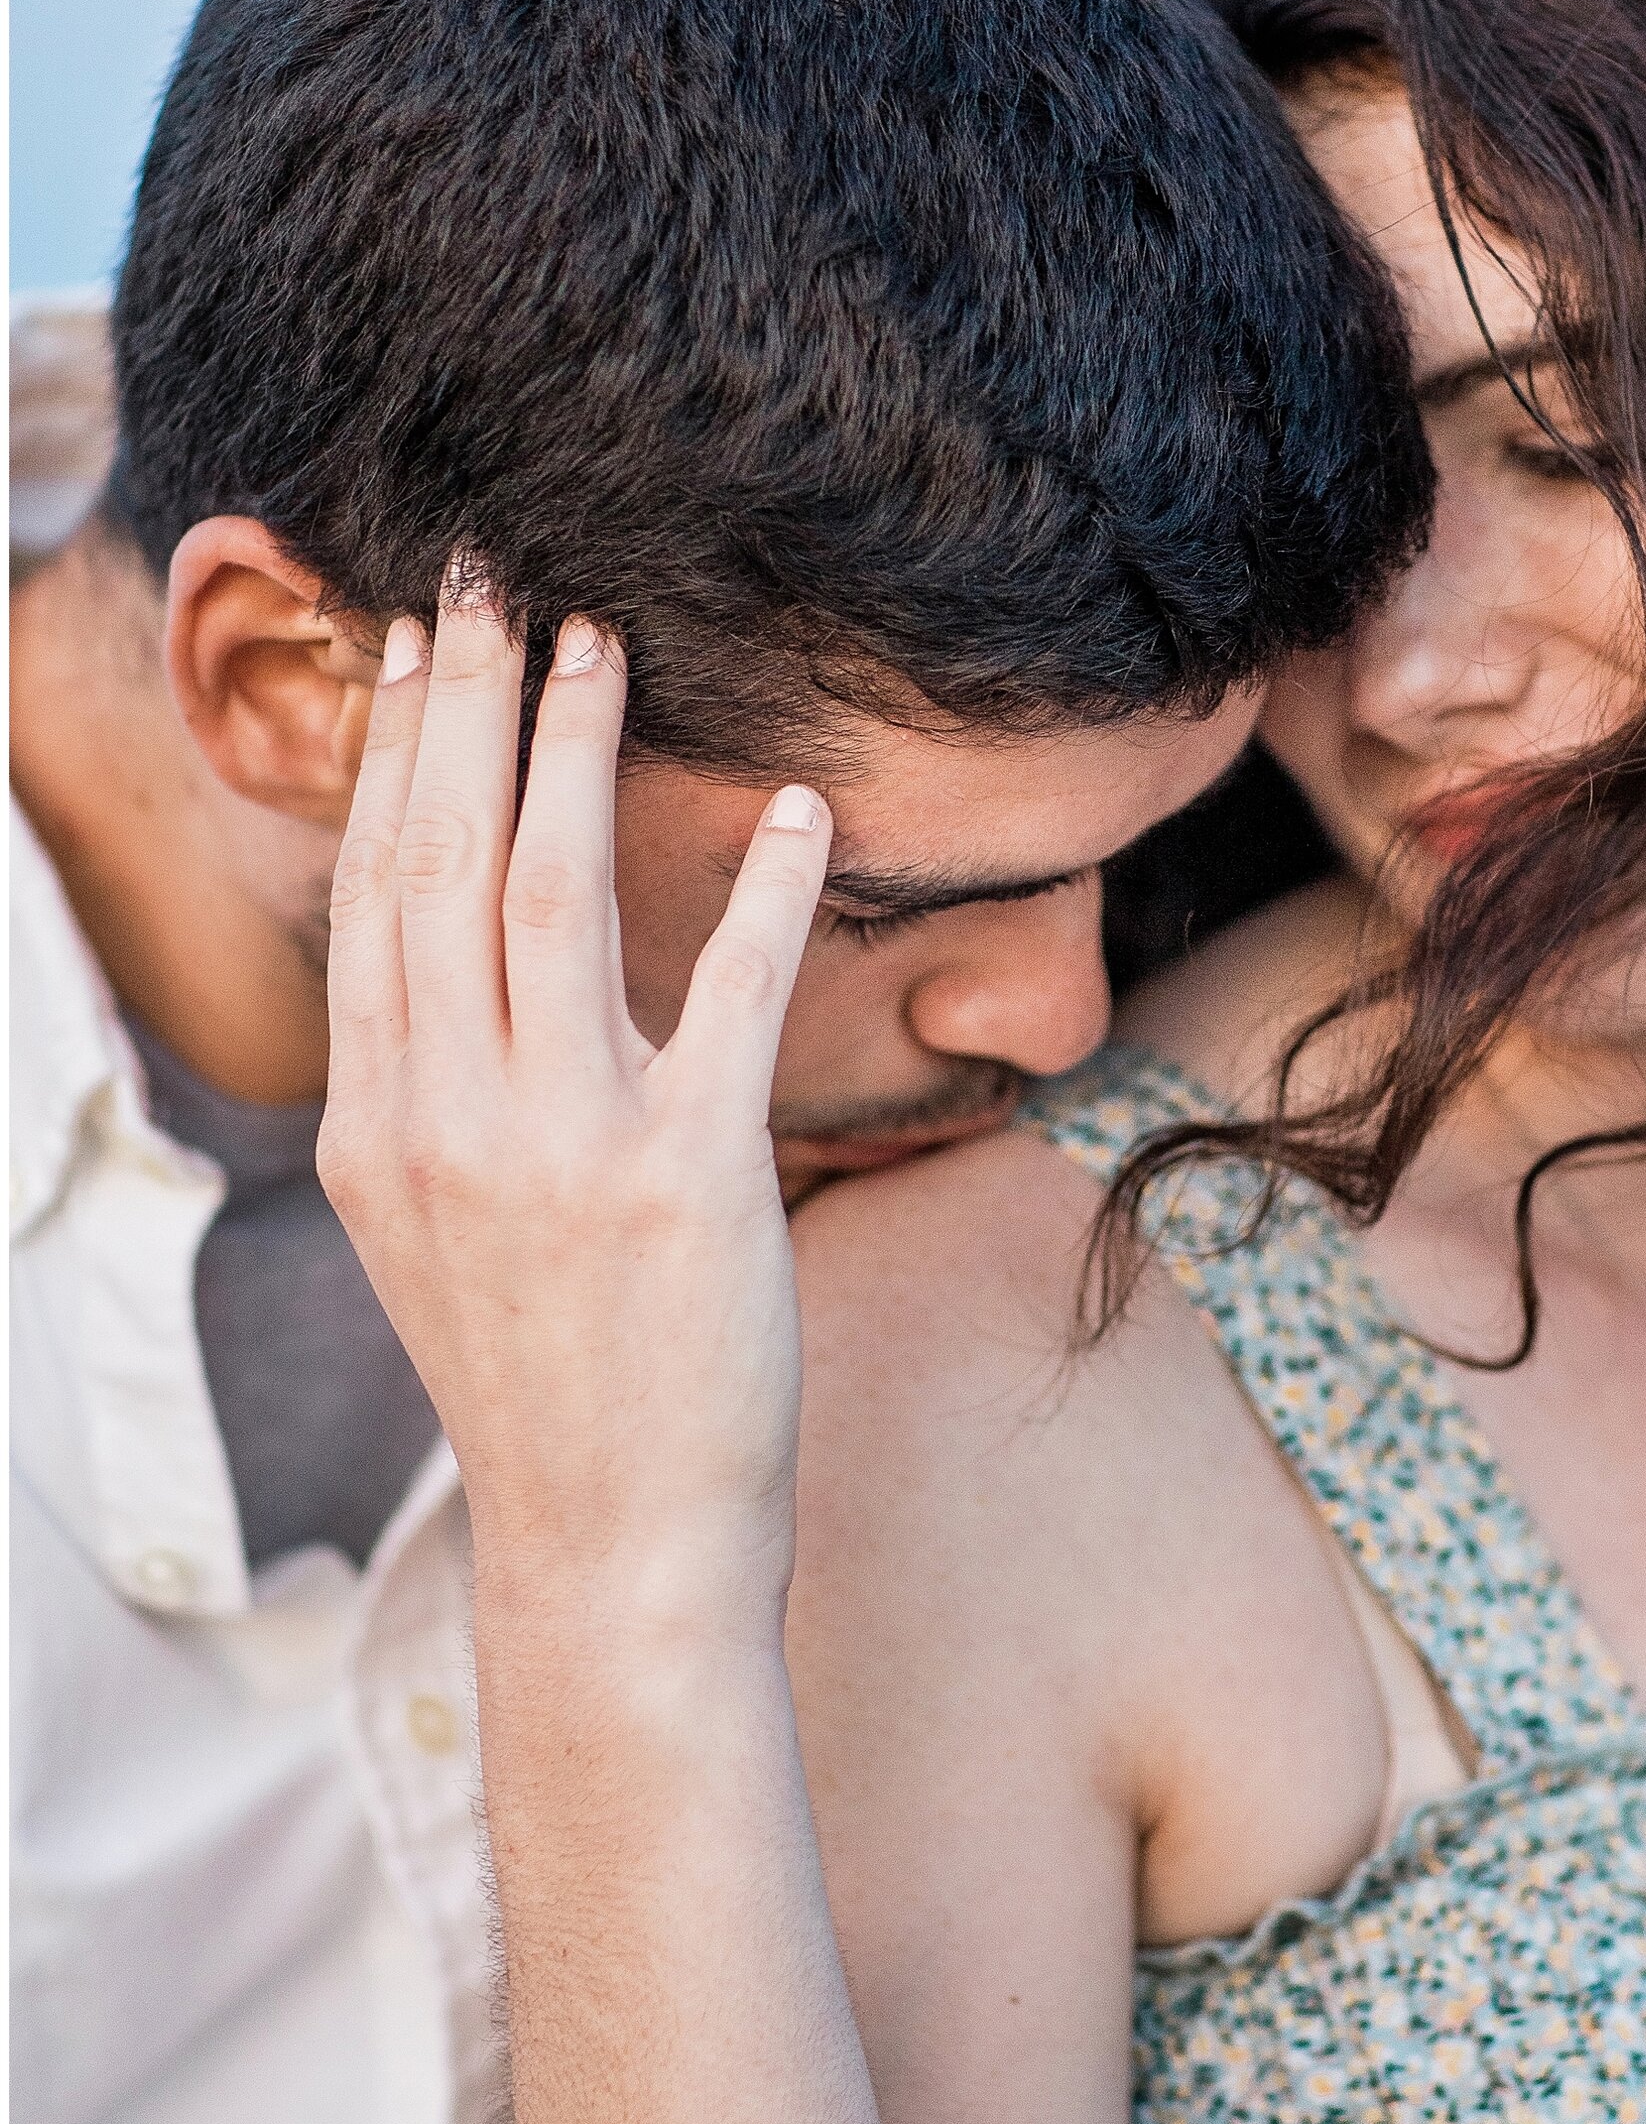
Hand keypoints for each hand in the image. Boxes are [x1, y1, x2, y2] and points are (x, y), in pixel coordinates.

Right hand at [318, 584, 831, 1631]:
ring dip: (576, 750)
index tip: (415, 644)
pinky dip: (759, 888)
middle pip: (445, 861)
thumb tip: (431, 933)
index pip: (376, 891)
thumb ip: (423, 1079)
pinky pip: (725, 994)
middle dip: (462, 703)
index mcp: (381, 1124)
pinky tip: (792, 808)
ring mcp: (563, 1147)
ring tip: (602, 643)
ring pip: (554, 895)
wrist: (614, 1543)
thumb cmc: (540, 1373)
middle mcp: (450, 1120)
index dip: (394, 753)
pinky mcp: (690, 1177)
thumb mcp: (427, 1219)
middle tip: (490, 580)